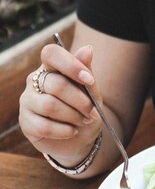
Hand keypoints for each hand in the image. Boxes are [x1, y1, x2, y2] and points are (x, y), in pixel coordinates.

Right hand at [19, 43, 101, 164]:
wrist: (80, 139)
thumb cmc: (84, 111)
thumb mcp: (91, 93)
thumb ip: (87, 72)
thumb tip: (87, 49)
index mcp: (51, 68)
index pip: (51, 53)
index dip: (71, 65)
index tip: (89, 80)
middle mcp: (35, 81)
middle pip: (56, 84)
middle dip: (81, 101)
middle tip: (93, 112)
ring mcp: (27, 101)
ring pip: (50, 105)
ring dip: (73, 116)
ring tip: (83, 121)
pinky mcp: (26, 122)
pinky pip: (44, 126)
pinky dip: (64, 131)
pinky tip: (72, 131)